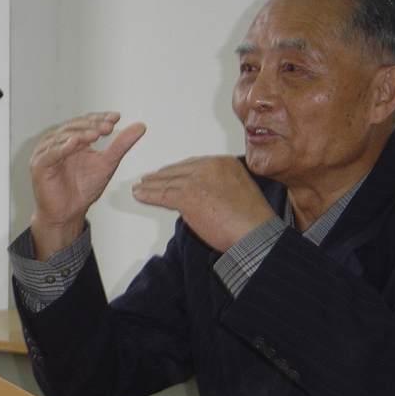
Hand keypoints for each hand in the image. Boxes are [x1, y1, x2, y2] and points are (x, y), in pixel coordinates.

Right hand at [30, 112, 145, 258]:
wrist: (69, 212)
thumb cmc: (83, 188)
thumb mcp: (108, 163)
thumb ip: (121, 145)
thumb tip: (140, 126)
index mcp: (75, 138)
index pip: (87, 121)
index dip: (100, 118)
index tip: (116, 117)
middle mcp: (59, 141)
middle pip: (75, 126)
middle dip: (92, 125)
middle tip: (108, 126)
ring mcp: (48, 152)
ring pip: (63, 137)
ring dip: (80, 134)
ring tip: (95, 134)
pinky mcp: (39, 165)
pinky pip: (51, 154)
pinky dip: (61, 148)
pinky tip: (73, 144)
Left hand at [132, 156, 276, 252]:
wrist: (254, 233)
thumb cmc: (252, 220)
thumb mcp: (239, 191)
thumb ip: (219, 186)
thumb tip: (202, 194)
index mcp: (224, 163)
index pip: (194, 164)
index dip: (177, 170)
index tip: (168, 172)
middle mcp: (210, 166)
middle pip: (178, 171)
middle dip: (161, 176)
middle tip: (149, 178)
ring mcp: (198, 180)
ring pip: (168, 182)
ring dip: (151, 186)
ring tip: (140, 187)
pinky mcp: (188, 196)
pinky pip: (163, 195)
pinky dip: (149, 195)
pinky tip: (141, 195)